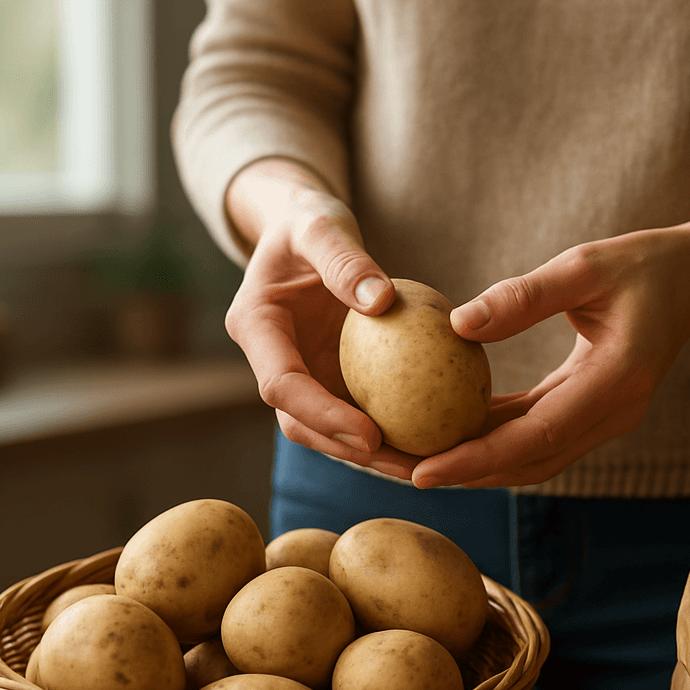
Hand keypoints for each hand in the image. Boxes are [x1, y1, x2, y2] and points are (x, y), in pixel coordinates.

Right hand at [223, 160, 417, 478]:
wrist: (307, 234)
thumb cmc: (310, 221)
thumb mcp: (322, 224)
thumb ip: (344, 258)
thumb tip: (380, 302)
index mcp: (256, 327)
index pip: (281, 386)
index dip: (322, 415)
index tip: (370, 434)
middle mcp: (273, 361)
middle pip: (302, 424)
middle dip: (350, 452)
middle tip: (406, 467)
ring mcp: (302, 376)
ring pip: (329, 431)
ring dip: (374, 456)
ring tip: (426, 468)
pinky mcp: (329, 380)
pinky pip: (357, 413)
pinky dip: (389, 433)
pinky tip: (433, 444)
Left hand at [411, 207, 689, 488]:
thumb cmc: (642, 264)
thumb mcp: (584, 265)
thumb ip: (524, 297)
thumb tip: (455, 326)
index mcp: (616, 382)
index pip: (536, 436)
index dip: (476, 460)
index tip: (421, 472)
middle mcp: (613, 414)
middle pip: (526, 462)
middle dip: (461, 474)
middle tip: (395, 472)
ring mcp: (605, 420)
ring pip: (529, 460)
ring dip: (472, 466)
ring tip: (409, 461)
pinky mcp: (591, 413)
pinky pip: (535, 437)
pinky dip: (492, 442)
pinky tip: (448, 432)